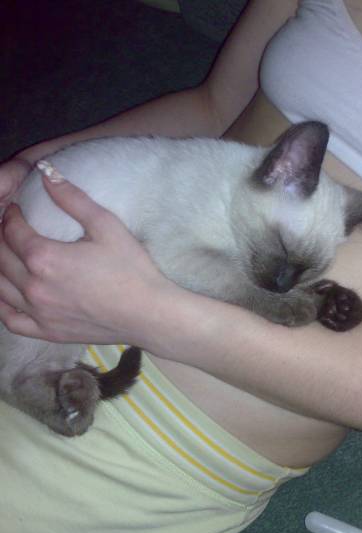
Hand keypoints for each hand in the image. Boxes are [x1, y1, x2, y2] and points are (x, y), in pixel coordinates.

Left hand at [0, 168, 192, 350]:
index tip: (16, 208)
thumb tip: (46, 172)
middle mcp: (34, 287)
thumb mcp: (107, 226)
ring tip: (7, 255)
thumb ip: (73, 198)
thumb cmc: (132, 269)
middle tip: (10, 227)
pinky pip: (10, 319)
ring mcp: (39, 313)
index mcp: (45, 258)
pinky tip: (6, 292)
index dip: (10, 215)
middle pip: (0, 256)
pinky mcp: (47, 332)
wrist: (148, 313)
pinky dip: (0, 304)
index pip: (11, 230)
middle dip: (0, 236)